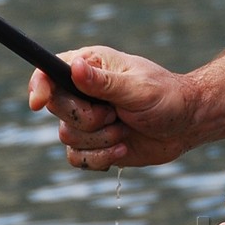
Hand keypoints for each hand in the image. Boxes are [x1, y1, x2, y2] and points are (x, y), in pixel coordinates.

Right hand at [28, 46, 199, 168]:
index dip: (38, 86)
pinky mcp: (93, 144)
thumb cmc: (167, 97)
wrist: (186, 125)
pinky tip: (123, 147)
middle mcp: (82, 91)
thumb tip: (73, 67)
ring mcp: (86, 118)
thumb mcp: (137, 88)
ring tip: (125, 129)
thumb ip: (103, 82)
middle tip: (114, 114)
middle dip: (87, 118)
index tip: (38, 103)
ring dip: (100, 139)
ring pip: (67, 136)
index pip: (48, 72)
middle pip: (55, 108)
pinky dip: (99, 158)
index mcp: (89, 66)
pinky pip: (76, 158)